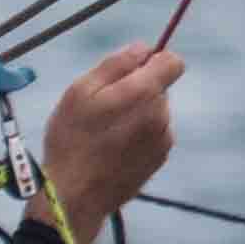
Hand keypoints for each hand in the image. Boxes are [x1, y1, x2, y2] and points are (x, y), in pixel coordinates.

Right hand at [32, 43, 182, 243]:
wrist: (75, 195)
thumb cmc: (71, 140)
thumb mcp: (80, 91)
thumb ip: (116, 64)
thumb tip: (143, 48)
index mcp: (144, 92)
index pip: (172, 61)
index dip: (152, 61)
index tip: (130, 72)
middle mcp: (161, 114)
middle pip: (158, 88)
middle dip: (136, 91)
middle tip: (103, 110)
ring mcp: (163, 139)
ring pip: (155, 112)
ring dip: (136, 115)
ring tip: (105, 133)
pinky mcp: (159, 158)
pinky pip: (153, 135)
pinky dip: (137, 136)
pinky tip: (113, 149)